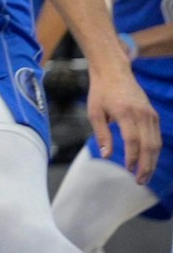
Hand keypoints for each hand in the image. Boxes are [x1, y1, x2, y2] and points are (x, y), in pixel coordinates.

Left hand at [87, 68, 161, 183]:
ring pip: (156, 142)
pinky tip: (148, 161)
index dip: (133, 157)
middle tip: (140, 181)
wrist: (114, 72)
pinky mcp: (153, 115)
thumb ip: (102, 135)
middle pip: (149, 145)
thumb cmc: (100, 92)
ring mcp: (150, 114)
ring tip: (145, 175)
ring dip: (152, 161)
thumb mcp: (95, 113)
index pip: (133, 140)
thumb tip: (107, 155)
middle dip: (146, 165)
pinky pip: (157, 136)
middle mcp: (142, 114)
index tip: (129, 170)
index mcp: (125, 113)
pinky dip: (154, 150)